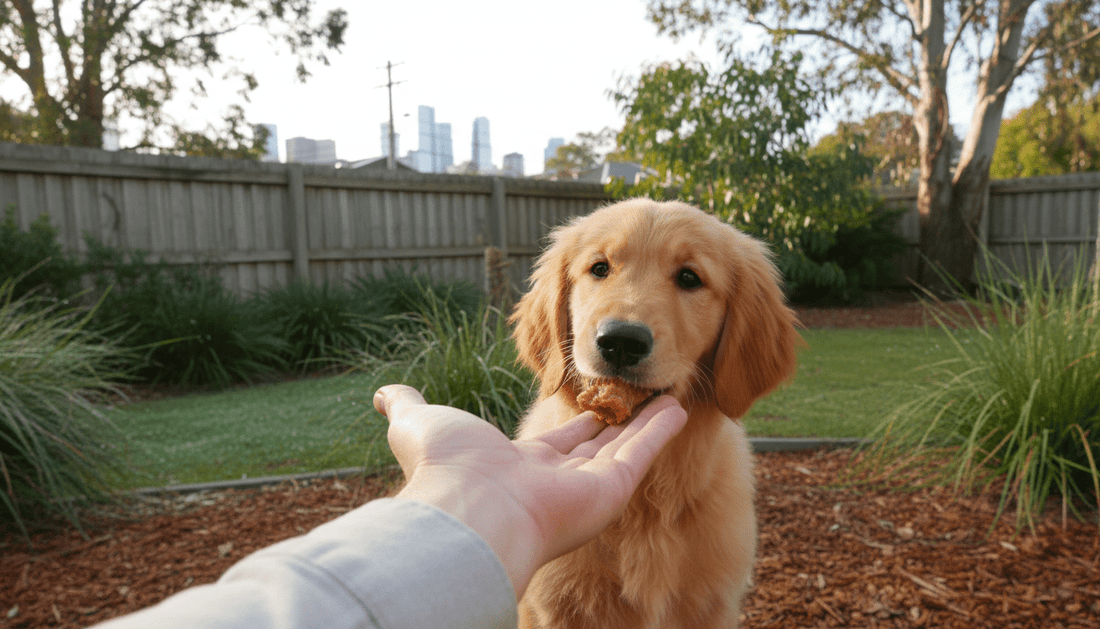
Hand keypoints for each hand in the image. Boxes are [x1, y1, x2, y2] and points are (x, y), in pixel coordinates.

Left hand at [373, 385, 686, 598]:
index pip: (554, 444)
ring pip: (624, 448)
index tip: (591, 404)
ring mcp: (584, 488)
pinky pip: (642, 455)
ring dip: (648, 423)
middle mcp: (553, 481)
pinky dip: (661, 431)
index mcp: (517, 467)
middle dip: (617, 425)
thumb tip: (383, 393)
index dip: (574, 425)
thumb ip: (408, 408)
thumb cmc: (444, 470)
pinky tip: (680, 407)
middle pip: (594, 448)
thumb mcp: (420, 424)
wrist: (468, 511)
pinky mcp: (609, 492)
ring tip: (670, 394)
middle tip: (638, 399)